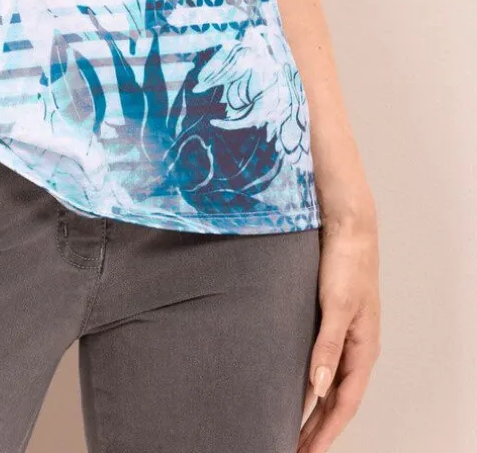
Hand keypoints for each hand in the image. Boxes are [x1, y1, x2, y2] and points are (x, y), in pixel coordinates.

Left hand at [298, 207, 380, 451]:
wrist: (347, 226)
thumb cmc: (346, 262)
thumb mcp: (336, 305)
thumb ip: (328, 346)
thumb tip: (318, 389)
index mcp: (364, 350)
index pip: (344, 404)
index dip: (326, 432)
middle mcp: (356, 348)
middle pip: (337, 400)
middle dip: (318, 429)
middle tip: (292, 450)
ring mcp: (345, 336)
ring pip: (329, 385)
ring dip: (312, 410)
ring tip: (291, 430)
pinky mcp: (331, 323)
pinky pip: (321, 364)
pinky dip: (309, 384)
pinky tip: (293, 390)